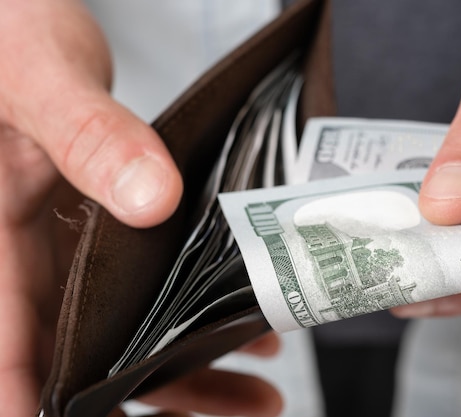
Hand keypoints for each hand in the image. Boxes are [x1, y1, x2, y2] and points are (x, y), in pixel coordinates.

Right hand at [0, 1, 279, 415]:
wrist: (22, 19)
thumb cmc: (10, 36)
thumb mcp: (43, 81)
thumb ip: (89, 136)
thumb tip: (152, 200)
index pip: (11, 347)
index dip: (43, 401)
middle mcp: (39, 261)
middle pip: (92, 357)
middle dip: (163, 396)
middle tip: (246, 407)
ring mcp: (79, 252)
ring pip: (134, 332)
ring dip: (199, 365)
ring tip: (264, 384)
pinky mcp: (114, 232)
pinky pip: (155, 287)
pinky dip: (200, 312)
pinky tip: (250, 325)